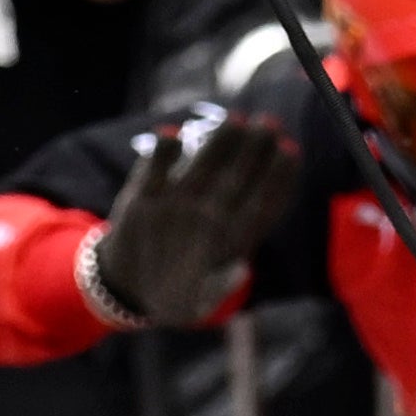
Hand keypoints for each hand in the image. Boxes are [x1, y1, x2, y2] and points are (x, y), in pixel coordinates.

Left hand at [84, 105, 299, 331]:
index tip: (290, 150)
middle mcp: (204, 224)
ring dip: (221, 140)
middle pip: (237, 178)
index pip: (262, 204)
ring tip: (236, 119)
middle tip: (269, 123)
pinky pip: (155, 166)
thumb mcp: (209, 296)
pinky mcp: (142, 200)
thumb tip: (242, 267)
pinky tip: (173, 132)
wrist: (125, 293)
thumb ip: (230, 278)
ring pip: (202, 166)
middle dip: (256, 147)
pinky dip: (163, 149)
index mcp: (228, 246)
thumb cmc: (175, 292)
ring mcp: (172, 209)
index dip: (279, 176)